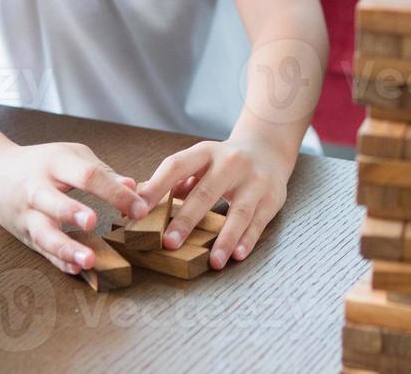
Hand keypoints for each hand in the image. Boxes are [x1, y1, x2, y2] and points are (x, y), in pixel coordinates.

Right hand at [0, 142, 148, 275]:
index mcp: (55, 163)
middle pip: (53, 200)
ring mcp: (27, 214)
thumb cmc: (42, 163)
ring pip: (42, 233)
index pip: (86, 175)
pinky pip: (41, 251)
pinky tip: (75, 269)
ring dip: (64, 247)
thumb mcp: (70, 156)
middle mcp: (37, 189)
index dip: (113, 191)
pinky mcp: (24, 235)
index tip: (140, 208)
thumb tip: (133, 186)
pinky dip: (57, 261)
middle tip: (93, 222)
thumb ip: (101, 172)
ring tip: (87, 260)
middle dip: (72, 211)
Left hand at [135, 137, 291, 270]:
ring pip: (239, 211)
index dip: (156, 187)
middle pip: (206, 192)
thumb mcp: (200, 161)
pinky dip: (248, 239)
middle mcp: (231, 163)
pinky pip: (259, 221)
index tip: (138, 210)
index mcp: (205, 152)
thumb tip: (138, 202)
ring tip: (213, 262)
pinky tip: (237, 255)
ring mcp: (254, 180)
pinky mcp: (272, 198)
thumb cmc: (223, 162)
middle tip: (169, 243)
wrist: (268, 148)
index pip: (176, 166)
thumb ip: (175, 181)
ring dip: (225, 238)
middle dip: (187, 219)